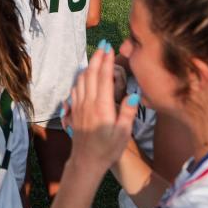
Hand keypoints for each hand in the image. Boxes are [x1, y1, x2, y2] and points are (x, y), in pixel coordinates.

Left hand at [67, 42, 139, 171]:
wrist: (86, 161)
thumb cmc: (108, 149)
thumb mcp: (124, 133)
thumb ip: (128, 113)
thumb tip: (133, 94)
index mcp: (102, 106)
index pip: (103, 78)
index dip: (106, 61)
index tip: (109, 48)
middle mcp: (88, 103)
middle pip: (91, 74)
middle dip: (97, 58)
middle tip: (103, 46)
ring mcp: (78, 106)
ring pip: (81, 80)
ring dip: (88, 66)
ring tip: (96, 57)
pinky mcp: (74, 111)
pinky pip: (76, 88)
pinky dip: (81, 78)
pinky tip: (84, 76)